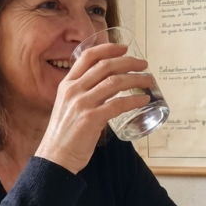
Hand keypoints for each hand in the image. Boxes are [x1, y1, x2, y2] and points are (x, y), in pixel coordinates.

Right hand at [36, 42, 152, 173]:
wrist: (56, 157)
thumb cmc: (64, 135)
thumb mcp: (68, 106)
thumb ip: (84, 94)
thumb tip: (108, 88)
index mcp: (66, 84)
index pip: (88, 57)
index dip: (108, 49)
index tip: (124, 48)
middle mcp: (73, 90)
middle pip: (105, 66)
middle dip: (128, 62)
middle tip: (143, 65)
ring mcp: (81, 103)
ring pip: (114, 82)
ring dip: (135, 79)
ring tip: (149, 81)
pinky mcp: (91, 119)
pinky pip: (118, 104)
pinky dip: (134, 100)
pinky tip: (143, 100)